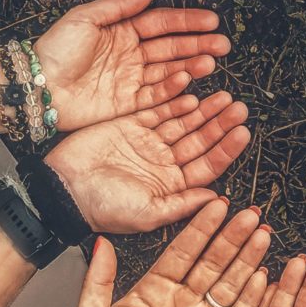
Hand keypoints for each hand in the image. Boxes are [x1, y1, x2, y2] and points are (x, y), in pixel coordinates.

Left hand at [33, 0, 227, 131]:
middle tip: (222, 44)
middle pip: (172, 48)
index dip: (186, 22)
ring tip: (211, 61)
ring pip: (170, 71)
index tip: (210, 20)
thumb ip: (117, 6)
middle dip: (198, 45)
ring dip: (192, 65)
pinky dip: (174, 89)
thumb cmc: (55, 50)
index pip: (162, 23)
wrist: (37, 86)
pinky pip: (156, 95)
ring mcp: (132, 79)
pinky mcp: (128, 103)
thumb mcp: (84, 18)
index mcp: (122, 31)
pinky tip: (189, 80)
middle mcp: (131, 54)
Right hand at [44, 90, 248, 232]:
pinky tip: (191, 93)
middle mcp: (164, 162)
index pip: (207, 165)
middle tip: (239, 108)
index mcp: (172, 185)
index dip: (226, 149)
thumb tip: (218, 200)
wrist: (62, 189)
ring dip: (203, 110)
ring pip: (183, 122)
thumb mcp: (147, 213)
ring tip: (223, 96)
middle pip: (200, 139)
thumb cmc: (103, 208)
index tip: (243, 133)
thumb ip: (183, 204)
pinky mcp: (131, 124)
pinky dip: (173, 100)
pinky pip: (157, 109)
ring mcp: (148, 141)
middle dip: (220, 124)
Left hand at [73, 202, 270, 306]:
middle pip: (214, 262)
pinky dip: (253, 298)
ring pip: (231, 284)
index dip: (201, 228)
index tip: (217, 205)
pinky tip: (266, 277)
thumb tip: (100, 244)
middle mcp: (182, 302)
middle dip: (233, 237)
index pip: (183, 251)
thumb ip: (98, 281)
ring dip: (248, 260)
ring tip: (263, 236)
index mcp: (154, 290)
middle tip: (251, 214)